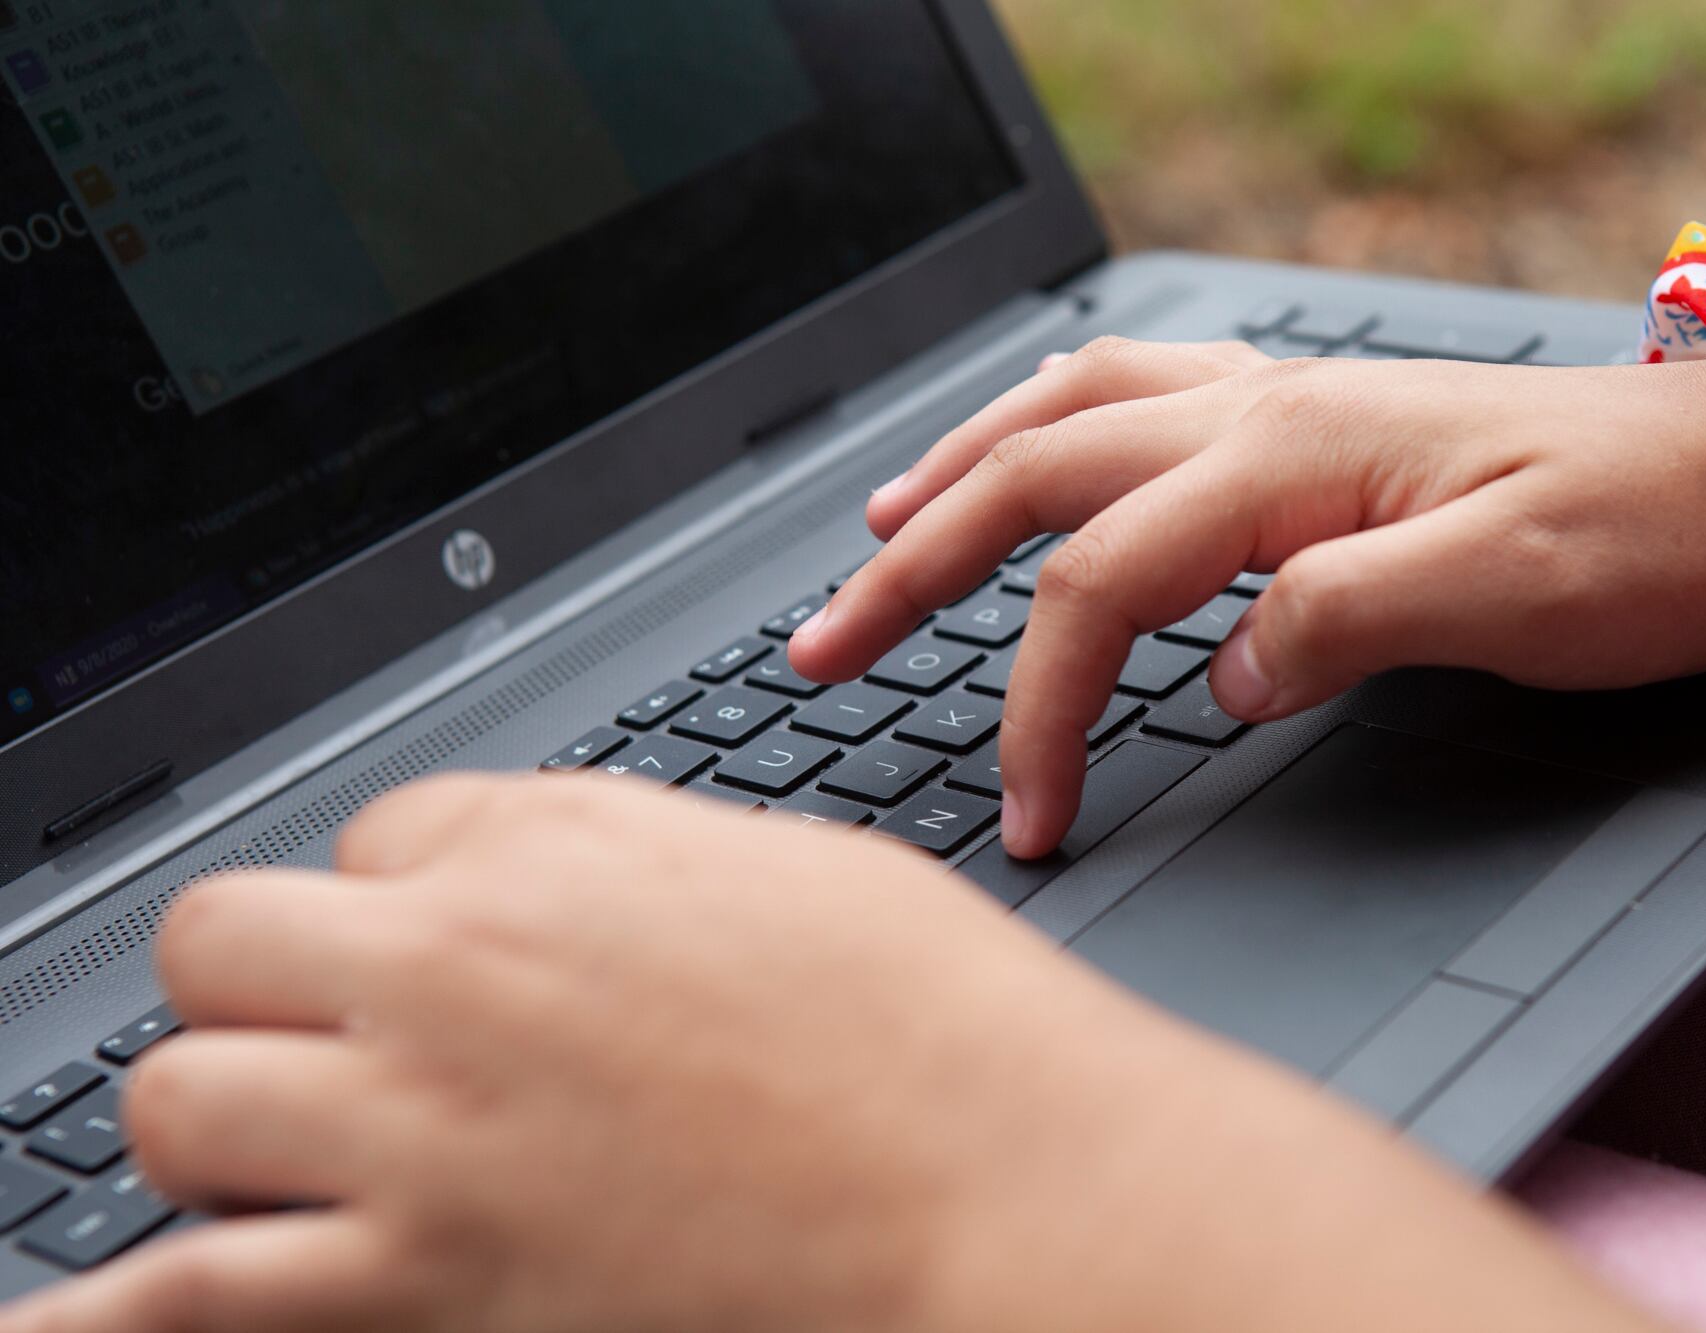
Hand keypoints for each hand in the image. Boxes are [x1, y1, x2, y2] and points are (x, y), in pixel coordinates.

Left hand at [0, 776, 1663, 1332]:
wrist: (1016, 1190)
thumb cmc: (949, 1033)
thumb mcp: (797, 869)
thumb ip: (634, 855)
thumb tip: (547, 868)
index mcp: (565, 843)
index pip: (384, 834)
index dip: (409, 899)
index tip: (441, 953)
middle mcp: (466, 966)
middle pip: (231, 938)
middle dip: (271, 987)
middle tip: (333, 1045)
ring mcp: (429, 1131)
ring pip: (180, 1100)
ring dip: (214, 1127)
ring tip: (279, 1165)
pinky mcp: (430, 1283)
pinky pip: (185, 1302)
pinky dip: (110, 1314)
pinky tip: (58, 1320)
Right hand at [788, 339, 1705, 856]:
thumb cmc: (1649, 536)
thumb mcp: (1512, 593)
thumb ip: (1342, 620)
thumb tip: (1218, 676)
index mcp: (1289, 459)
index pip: (1098, 587)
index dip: (1037, 709)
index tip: (1026, 820)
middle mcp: (1263, 412)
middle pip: (1032, 479)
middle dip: (910, 569)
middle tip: (817, 647)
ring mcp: (1281, 404)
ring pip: (1068, 418)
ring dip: (955, 473)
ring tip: (874, 531)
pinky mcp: (1310, 420)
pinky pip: (1139, 395)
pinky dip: (1049, 423)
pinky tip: (1029, 441)